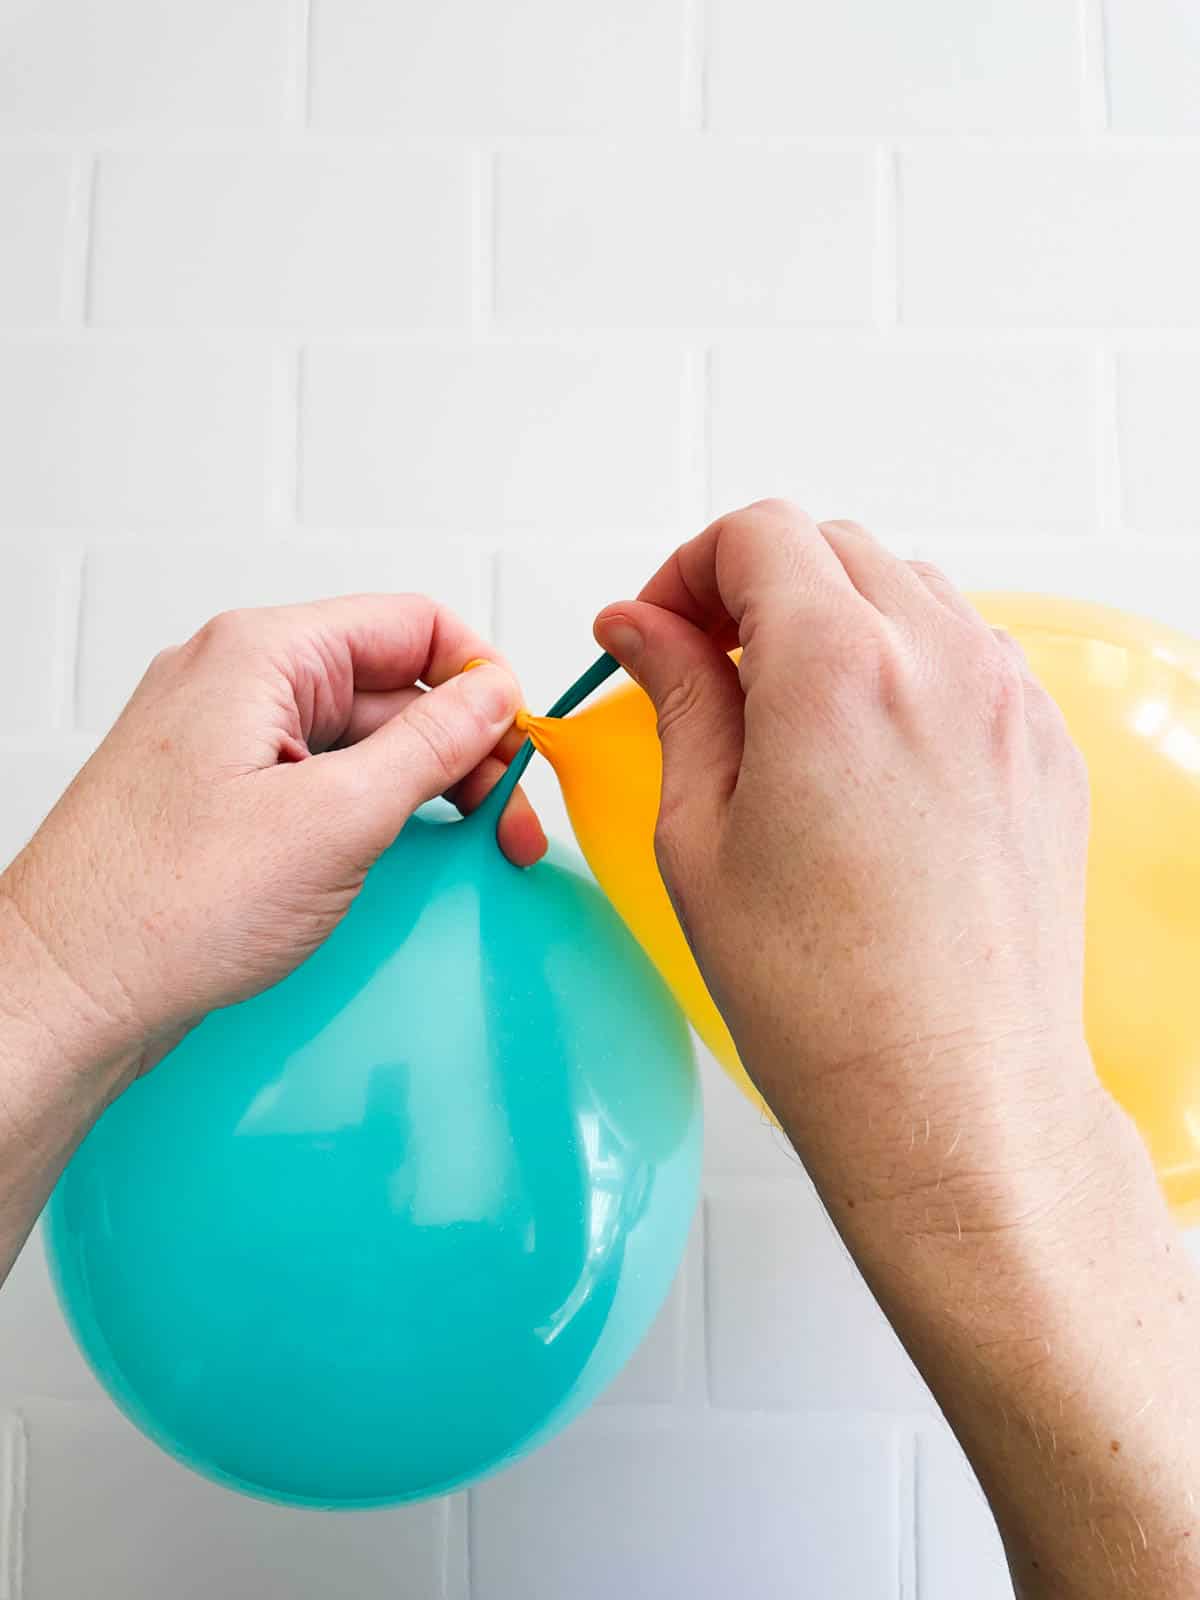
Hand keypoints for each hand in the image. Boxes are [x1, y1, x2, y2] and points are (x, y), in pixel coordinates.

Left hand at [1, 594, 541, 1083]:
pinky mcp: (219, 795)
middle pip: (390, 684)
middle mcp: (237, 681)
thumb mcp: (337, 818)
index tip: (520, 740)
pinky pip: (319, 777)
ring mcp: (224, 739)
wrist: (65, 992)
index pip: (410, 624)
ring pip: (359, 736)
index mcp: (261, 654)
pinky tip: (400, 853)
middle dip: (463, 745)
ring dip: (422, 783)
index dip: (481, 676)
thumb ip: (430, 746)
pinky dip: (372, 808)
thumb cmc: (163, 909)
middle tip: (510, 819)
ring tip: (470, 843)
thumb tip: (492, 693)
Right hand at [596, 502, 1199, 1599]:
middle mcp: (940, 662)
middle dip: (755, 587)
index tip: (659, 630)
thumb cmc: (822, 998)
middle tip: (706, 670)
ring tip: (787, 716)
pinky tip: (867, 755)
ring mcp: (1008, 703)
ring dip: (835, 620)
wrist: (950, 1098)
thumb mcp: (699, 837)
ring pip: (908, 592)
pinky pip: (969, 657)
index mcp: (837, 670)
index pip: (758, 534)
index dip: (688, 569)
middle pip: (834, 548)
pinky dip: (907, 667)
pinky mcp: (1046, 752)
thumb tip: (644, 629)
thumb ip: (678, 699)